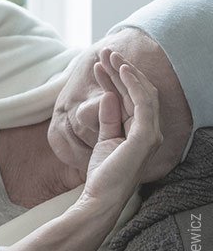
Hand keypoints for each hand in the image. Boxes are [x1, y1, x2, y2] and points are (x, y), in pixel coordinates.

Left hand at [81, 49, 162, 206]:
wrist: (99, 198)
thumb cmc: (103, 174)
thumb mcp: (104, 139)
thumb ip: (109, 118)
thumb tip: (109, 95)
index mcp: (141, 132)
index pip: (130, 99)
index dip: (116, 80)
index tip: (100, 65)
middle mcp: (151, 131)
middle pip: (137, 92)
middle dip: (121, 70)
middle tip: (105, 52)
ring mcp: (150, 134)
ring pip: (141, 93)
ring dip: (124, 71)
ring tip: (108, 55)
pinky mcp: (145, 137)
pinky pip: (142, 102)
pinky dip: (132, 84)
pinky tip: (120, 70)